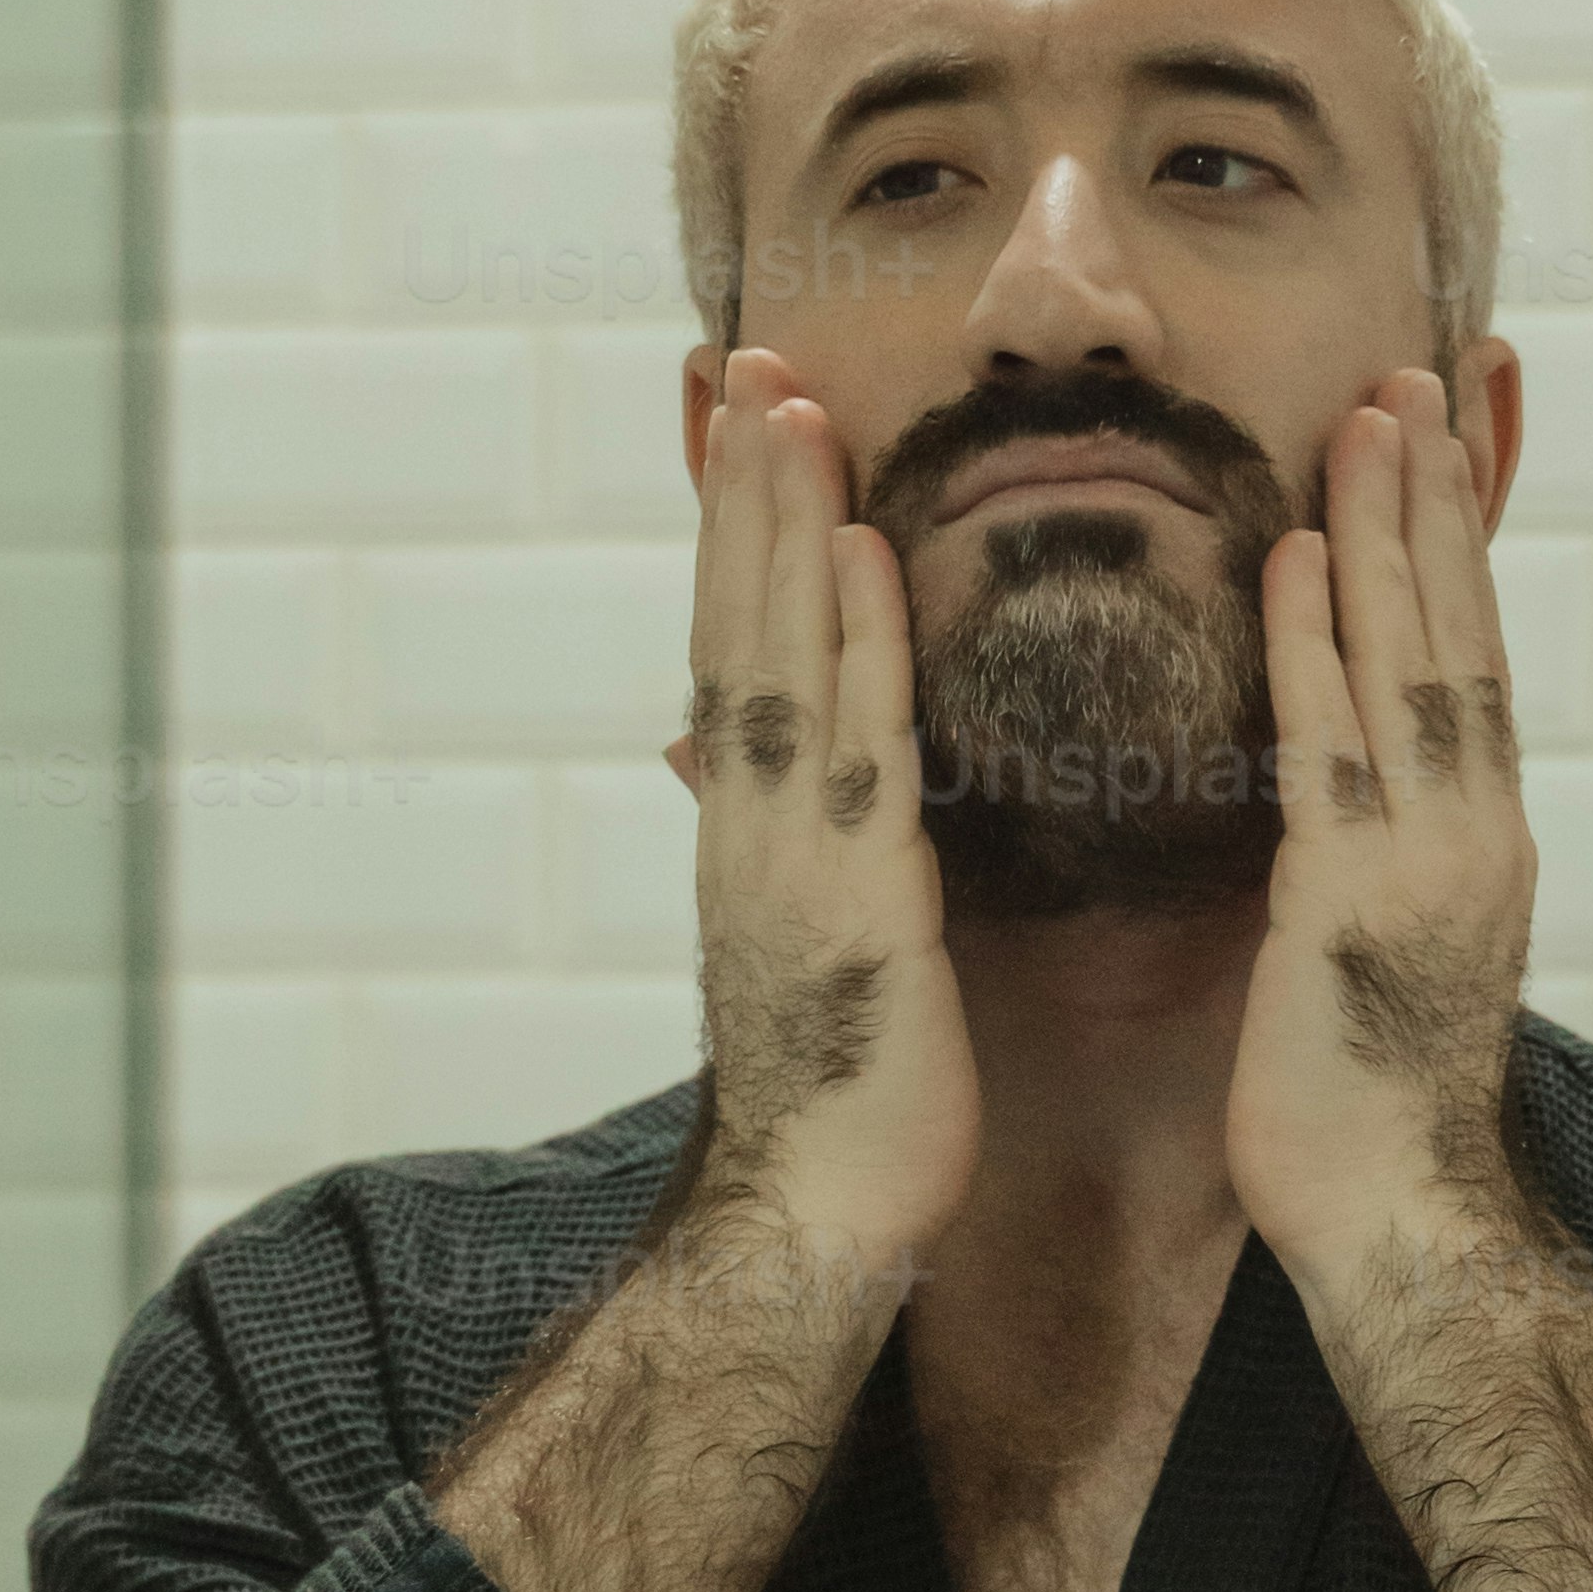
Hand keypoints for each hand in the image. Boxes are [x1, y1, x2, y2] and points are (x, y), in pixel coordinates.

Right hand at [668, 347, 977, 1304]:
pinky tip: (855, 548)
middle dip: (741, 498)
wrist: (813, 1227)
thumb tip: (815, 815)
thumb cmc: (841, 1111)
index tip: (741, 439)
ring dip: (778, 527)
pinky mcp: (851, 902)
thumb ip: (823, 870)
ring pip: (776, 660)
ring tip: (783, 402)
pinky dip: (847, 640)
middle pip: (738, 632)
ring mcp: (789, 860)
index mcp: (752, 843)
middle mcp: (751, 831)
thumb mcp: (824, 962)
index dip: (737, 548)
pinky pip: (850, 745)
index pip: (738, 661)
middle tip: (748, 363)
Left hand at [1225, 371, 1536, 1300]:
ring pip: (1410, 665)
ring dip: (1387, 535)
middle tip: (1421, 378)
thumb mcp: (1387, 965)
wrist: (1402, 1228)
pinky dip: (1311, 650)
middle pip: (1460, 636)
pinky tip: (1291, 561)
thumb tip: (1358, 819)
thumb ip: (1378, 869)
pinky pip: (1328, 752)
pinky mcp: (1349, 908)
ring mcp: (1424, 864)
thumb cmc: (1372, 1119)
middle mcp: (1474, 834)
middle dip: (1439, 504)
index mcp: (1483, 846)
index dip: (1464, 551)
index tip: (1451, 445)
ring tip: (1372, 416)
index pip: (1476, 665)